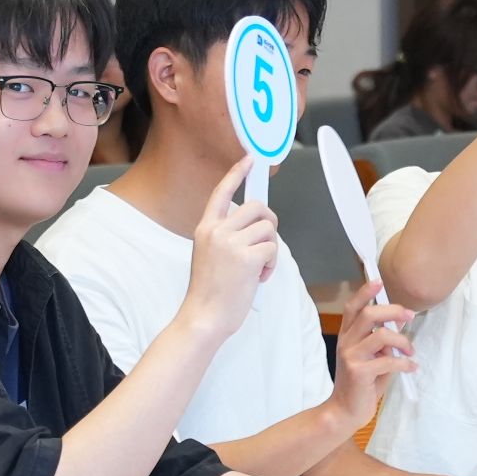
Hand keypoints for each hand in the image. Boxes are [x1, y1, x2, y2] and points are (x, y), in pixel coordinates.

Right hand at [182, 157, 278, 340]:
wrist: (203, 316)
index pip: (221, 192)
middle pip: (257, 207)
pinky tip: (258, 277)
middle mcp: (217, 231)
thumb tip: (255, 227)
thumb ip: (227, 236)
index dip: (237, 173)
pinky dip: (271, 264)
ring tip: (258, 267)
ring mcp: (231, 243)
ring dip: (270, 248)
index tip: (250, 159)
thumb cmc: (210, 291)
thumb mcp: (209, 254)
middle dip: (270, 222)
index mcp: (205, 228)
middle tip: (266, 243)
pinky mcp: (247, 257)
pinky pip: (273, 248)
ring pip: (269, 228)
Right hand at [330, 280, 415, 428]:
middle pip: (370, 314)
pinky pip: (389, 360)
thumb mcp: (372, 358)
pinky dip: (405, 363)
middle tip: (410, 316)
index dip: (365, 293)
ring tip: (411, 352)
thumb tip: (400, 324)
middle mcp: (346, 343)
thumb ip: (381, 341)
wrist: (345, 411)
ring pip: (382, 335)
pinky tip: (411, 368)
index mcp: (347, 336)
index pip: (353, 307)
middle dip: (394, 311)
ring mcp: (350, 357)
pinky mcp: (359, 372)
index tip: (379, 282)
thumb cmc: (362, 384)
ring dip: (403, 341)